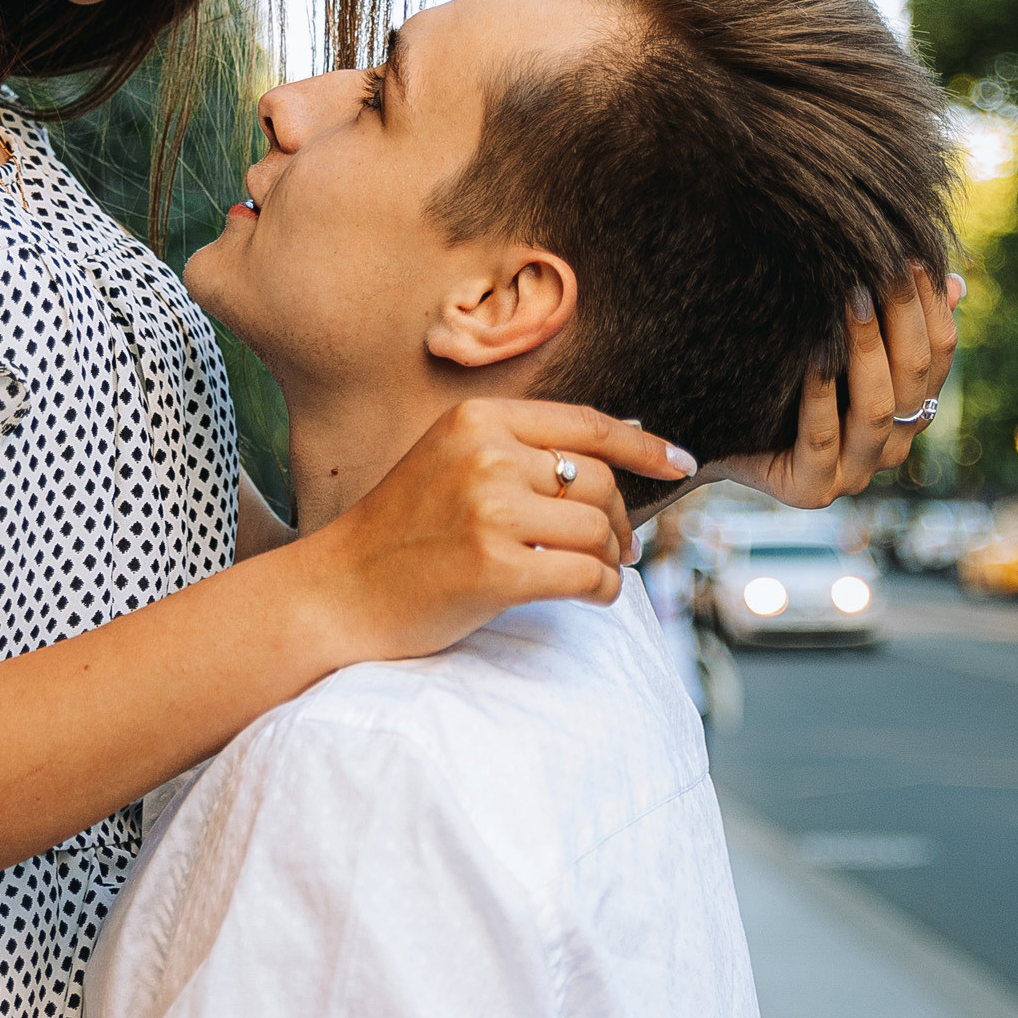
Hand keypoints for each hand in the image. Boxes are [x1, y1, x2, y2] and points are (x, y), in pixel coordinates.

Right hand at [318, 399, 696, 657]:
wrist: (336, 593)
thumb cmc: (398, 536)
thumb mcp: (448, 464)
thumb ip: (514, 452)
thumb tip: (611, 460)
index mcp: (477, 420)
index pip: (586, 424)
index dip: (644, 446)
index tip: (682, 462)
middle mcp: (485, 456)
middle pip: (597, 481)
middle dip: (620, 519)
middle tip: (617, 548)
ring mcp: (489, 511)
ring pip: (598, 529)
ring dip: (612, 558)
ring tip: (599, 573)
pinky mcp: (494, 569)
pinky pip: (587, 576)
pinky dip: (604, 590)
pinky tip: (593, 597)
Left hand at [724, 267, 963, 509]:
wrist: (711, 429)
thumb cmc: (779, 376)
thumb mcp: (831, 338)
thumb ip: (887, 318)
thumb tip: (954, 283)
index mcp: (910, 409)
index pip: (940, 353)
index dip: (930, 305)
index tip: (910, 254)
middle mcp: (892, 446)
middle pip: (915, 375)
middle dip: (901, 314)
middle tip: (879, 265)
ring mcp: (855, 474)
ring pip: (879, 409)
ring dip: (867, 350)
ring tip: (851, 300)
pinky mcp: (811, 490)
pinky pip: (822, 439)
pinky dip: (820, 395)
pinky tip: (813, 356)